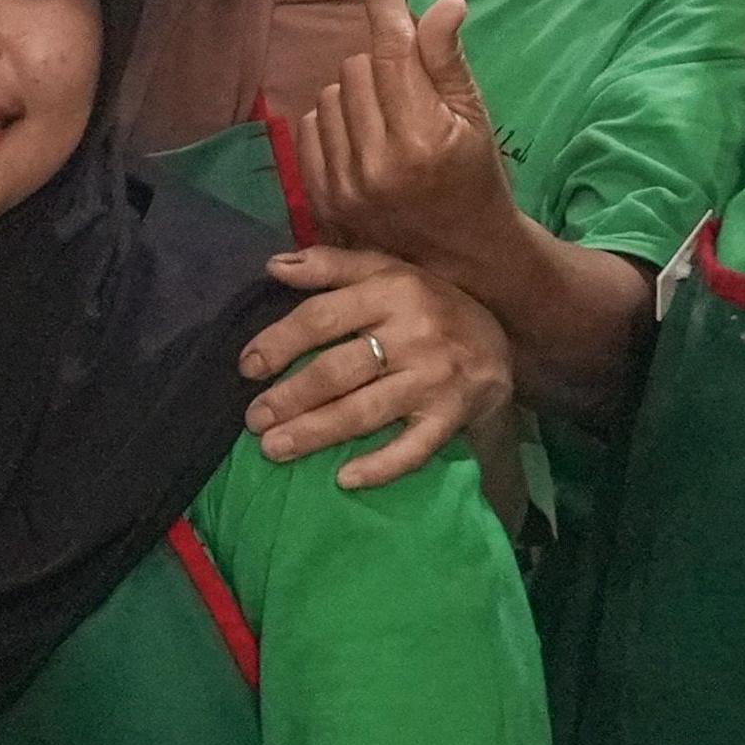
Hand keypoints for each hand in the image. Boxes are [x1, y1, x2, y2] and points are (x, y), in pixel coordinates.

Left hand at [239, 245, 516, 488]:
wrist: (497, 344)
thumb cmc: (426, 304)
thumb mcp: (385, 271)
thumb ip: (330, 265)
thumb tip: (273, 265)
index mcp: (391, 291)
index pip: (322, 317)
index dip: (280, 342)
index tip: (248, 367)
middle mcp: (412, 333)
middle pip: (338, 370)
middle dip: (290, 398)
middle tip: (254, 420)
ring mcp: (433, 378)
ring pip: (364, 412)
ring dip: (315, 433)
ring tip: (274, 449)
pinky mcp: (450, 416)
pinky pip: (412, 449)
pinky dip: (379, 467)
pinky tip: (344, 479)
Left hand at [302, 0, 524, 273]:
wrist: (461, 257)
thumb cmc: (476, 177)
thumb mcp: (474, 118)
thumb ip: (448, 61)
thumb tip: (443, 3)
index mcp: (422, 138)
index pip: (392, 52)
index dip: (384, 6)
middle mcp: (377, 161)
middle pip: (358, 65)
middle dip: (383, 65)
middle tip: (410, 94)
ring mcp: (344, 184)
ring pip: (331, 93)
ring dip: (357, 94)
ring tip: (388, 122)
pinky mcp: (322, 198)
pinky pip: (309, 126)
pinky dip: (334, 121)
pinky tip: (364, 140)